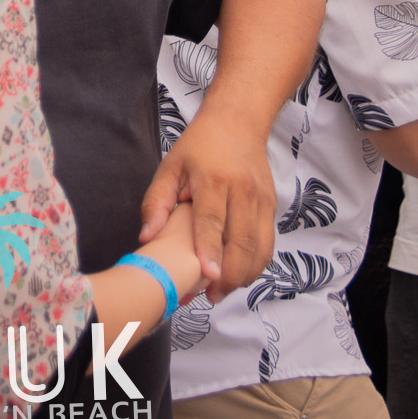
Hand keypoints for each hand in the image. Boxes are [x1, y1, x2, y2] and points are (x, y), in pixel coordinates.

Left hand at [140, 110, 275, 302]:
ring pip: (259, 246)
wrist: (238, 122)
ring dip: (244, 274)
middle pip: (241, 240)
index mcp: (213, 179)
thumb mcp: (170, 167)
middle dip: (229, 274)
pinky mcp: (271, 205)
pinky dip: (256, 264)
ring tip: (223, 291)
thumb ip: (156, 203)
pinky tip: (240, 275)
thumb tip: (146, 238)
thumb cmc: (199, 147)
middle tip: (211, 296)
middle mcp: (241, 190)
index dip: (211, 250)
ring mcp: (260, 199)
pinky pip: (267, 242)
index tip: (208, 277)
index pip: (212, 221)